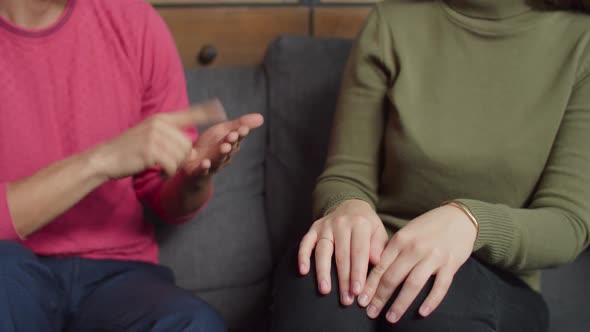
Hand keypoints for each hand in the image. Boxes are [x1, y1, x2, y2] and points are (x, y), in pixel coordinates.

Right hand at [94, 101, 225, 179]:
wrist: (105, 158)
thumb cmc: (129, 150)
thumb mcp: (148, 136)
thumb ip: (169, 138)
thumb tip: (192, 152)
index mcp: (161, 119)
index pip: (189, 113)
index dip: (206, 112)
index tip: (221, 110)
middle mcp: (160, 124)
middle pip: (187, 144)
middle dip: (182, 159)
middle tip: (169, 165)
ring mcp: (155, 136)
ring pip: (181, 155)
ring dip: (176, 167)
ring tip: (164, 169)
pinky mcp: (151, 150)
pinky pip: (173, 165)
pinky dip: (169, 173)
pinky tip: (161, 173)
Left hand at [181, 112, 263, 184]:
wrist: (194, 163)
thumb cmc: (212, 145)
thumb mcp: (225, 131)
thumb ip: (240, 124)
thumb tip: (261, 117)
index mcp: (231, 145)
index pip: (238, 139)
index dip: (240, 134)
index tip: (243, 128)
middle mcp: (224, 156)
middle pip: (229, 149)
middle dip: (232, 142)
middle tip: (232, 135)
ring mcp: (212, 164)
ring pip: (218, 159)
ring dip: (222, 154)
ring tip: (224, 147)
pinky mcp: (199, 171)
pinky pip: (202, 170)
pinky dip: (204, 168)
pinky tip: (205, 163)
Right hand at [298, 199, 388, 304]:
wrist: (351, 206)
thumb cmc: (367, 225)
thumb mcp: (379, 232)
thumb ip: (378, 247)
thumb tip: (376, 261)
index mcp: (360, 224)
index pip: (359, 252)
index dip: (358, 272)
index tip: (357, 290)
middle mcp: (341, 224)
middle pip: (341, 255)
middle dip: (343, 279)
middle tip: (345, 298)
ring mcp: (325, 226)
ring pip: (323, 250)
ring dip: (323, 272)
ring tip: (325, 290)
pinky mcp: (314, 228)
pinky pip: (306, 242)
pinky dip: (303, 256)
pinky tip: (303, 271)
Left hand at [358, 205, 475, 323]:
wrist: (458, 217)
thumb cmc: (428, 227)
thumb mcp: (406, 233)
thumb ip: (392, 251)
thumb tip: (374, 272)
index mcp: (400, 240)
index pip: (380, 267)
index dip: (369, 286)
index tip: (361, 300)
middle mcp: (414, 248)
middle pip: (393, 277)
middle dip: (380, 298)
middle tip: (371, 313)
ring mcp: (433, 257)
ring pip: (413, 284)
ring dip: (400, 304)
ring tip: (391, 318)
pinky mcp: (450, 264)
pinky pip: (440, 286)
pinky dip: (431, 301)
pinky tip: (422, 312)